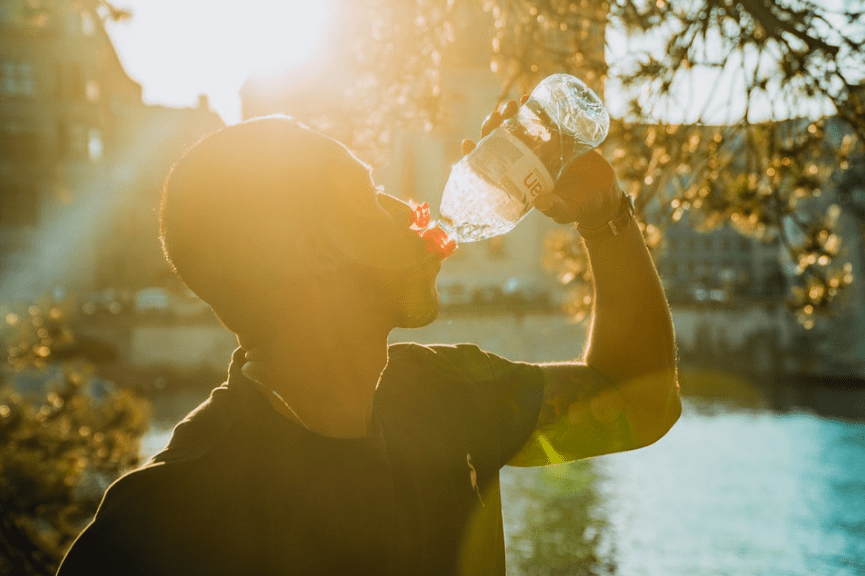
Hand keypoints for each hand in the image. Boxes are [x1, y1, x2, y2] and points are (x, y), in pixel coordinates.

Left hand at [461, 97, 620, 228]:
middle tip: (496, 116)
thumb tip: (540, 202)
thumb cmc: (579, 207)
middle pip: (501, 142)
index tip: (467, 142)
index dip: (475, 156)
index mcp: (519, 181)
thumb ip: (554, 207)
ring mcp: (541, 149)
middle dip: (494, 128)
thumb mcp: (565, 209)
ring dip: (512, 115)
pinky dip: (534, 109)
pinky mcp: (558, 139)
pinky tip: (529, 99)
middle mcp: (526, 163)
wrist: (603, 196)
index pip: (490, 167)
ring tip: (512, 104)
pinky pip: (542, 121)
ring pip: (519, 129)